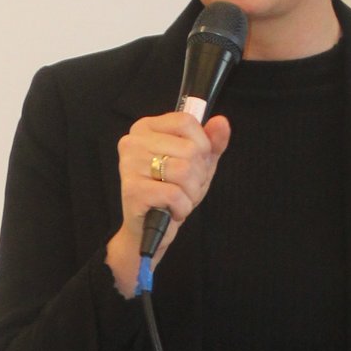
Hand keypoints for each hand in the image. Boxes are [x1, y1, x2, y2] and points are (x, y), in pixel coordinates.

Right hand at [104, 108, 232, 296]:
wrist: (149, 229)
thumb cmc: (171, 191)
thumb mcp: (197, 163)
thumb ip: (212, 142)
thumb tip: (221, 123)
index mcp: (146, 128)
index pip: (186, 121)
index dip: (201, 145)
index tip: (195, 162)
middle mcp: (133, 142)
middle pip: (189, 148)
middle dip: (197, 175)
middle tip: (184, 187)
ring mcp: (129, 165)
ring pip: (184, 170)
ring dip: (191, 192)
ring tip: (179, 198)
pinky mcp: (133, 190)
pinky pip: (175, 194)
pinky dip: (182, 207)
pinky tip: (172, 209)